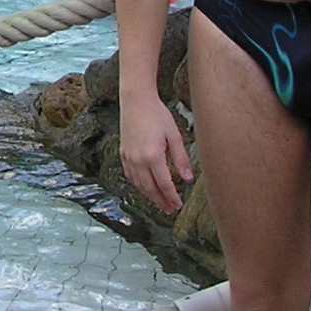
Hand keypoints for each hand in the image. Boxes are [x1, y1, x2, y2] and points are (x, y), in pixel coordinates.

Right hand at [118, 93, 193, 213]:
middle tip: (171, 209)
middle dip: (161, 201)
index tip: (178, 205)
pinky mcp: (123, 153)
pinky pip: (130, 176)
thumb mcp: (174, 135)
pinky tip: (146, 187)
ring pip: (139, 184)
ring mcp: (128, 158)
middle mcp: (138, 160)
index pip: (164, 184)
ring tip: (160, 202)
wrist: (136, 101)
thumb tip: (188, 178)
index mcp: (153, 156)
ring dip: (150, 196)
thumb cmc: (157, 114)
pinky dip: (139, 185)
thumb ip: (181, 159)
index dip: (172, 197)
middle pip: (150, 189)